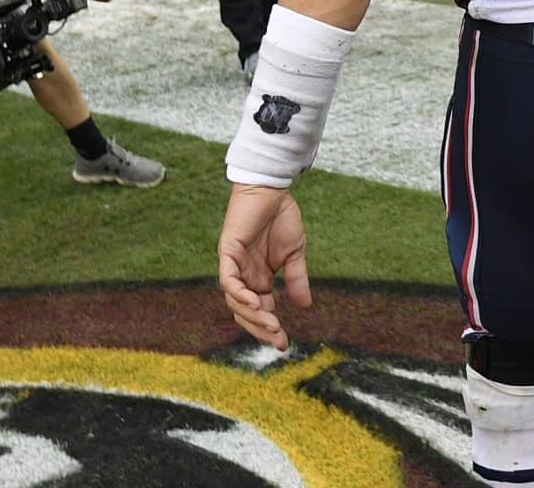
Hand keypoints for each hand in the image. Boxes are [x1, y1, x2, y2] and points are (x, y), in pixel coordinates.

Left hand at [218, 184, 312, 349]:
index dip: (269, 328)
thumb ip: (297, 279)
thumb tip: (305, 307)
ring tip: (272, 323)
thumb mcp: (295, 254)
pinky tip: (254, 302)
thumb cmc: (281, 217)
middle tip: (278, 339)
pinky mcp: (227, 252)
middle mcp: (243, 276)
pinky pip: (228, 280)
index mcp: (258, 279)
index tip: (285, 343)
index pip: (259, 311)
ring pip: (235, 301)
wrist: (272, 189)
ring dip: (252, 315)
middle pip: (245, 312)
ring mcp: (234, 266)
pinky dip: (238, 293)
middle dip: (260, 328)